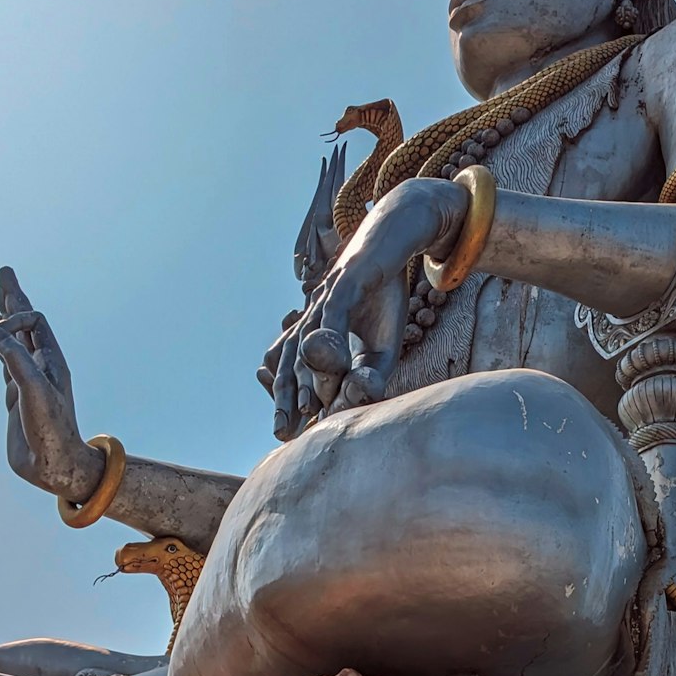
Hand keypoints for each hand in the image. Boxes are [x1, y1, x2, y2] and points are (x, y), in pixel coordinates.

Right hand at [0, 267, 103, 499]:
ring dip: (6, 319)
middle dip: (13, 299)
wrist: (53, 464)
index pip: (34, 322)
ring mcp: (28, 379)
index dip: (14, 318)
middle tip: (4, 273)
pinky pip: (7, 363)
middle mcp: (41, 365)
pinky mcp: (17, 396)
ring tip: (1, 298)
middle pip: (25, 323)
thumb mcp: (33, 389)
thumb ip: (15, 360)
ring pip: (14, 341)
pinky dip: (0, 347)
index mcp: (51, 359)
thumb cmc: (51, 428)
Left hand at [258, 178, 468, 438]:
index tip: (290, 432)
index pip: (297, 372)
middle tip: (282, 431)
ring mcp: (325, 301)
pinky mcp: (344, 285)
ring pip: (306, 342)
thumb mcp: (381, 346)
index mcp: (317, 334)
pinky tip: (335, 364)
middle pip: (290, 361)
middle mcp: (312, 318)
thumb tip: (357, 406)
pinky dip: (329, 339)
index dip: (292, 401)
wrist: (393, 242)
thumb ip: (367, 376)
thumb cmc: (383, 294)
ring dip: (302, 375)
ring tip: (303, 407)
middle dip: (285, 397)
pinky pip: (332, 315)